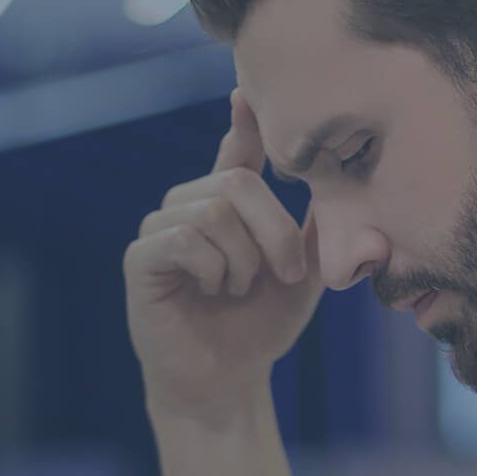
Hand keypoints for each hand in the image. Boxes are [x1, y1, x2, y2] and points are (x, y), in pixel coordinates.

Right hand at [124, 89, 324, 422]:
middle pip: (236, 183)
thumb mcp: (303, 275)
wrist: (227, 382)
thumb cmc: (261, 327)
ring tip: (238, 289)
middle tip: (286, 274)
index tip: (247, 93)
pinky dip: (212, 267)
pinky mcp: (140, 259)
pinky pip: (182, 238)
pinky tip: (213, 290)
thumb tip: (336, 181)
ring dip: (243, 259)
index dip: (244, 122)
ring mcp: (160, 231)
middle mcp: (189, 207)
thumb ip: (312, 229)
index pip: (236, 152)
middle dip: (274, 231)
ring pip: (212, 210)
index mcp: (226, 207)